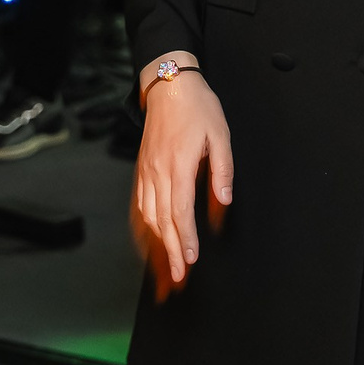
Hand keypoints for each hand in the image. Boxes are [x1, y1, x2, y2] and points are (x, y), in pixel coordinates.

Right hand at [133, 54, 233, 284]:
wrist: (169, 86)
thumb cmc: (198, 109)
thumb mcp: (221, 135)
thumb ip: (222, 170)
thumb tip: (223, 200)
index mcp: (178, 165)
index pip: (180, 211)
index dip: (185, 238)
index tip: (190, 259)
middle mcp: (157, 172)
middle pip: (161, 221)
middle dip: (169, 252)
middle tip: (176, 278)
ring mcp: (146, 172)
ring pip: (147, 217)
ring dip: (155, 246)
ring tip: (164, 269)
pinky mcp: (142, 171)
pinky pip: (140, 205)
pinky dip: (144, 228)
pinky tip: (150, 242)